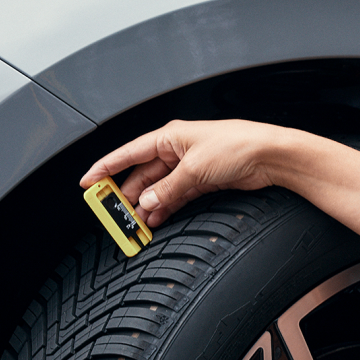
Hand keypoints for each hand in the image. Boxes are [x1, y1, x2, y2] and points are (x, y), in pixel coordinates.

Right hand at [79, 119, 289, 227]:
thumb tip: (148, 202)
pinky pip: (175, 195)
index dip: (106, 168)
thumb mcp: (195, 169)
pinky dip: (166, 207)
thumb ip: (168, 188)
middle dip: (129, 195)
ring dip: (148, 205)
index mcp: (169, 136)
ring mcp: (189, 166)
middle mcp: (177, 150)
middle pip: (143, 175)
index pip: (128, 153)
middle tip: (115, 214)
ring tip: (136, 223)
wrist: (270, 156)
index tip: (88, 182)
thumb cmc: (238, 146)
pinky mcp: (202, 180)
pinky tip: (156, 219)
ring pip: (159, 188)